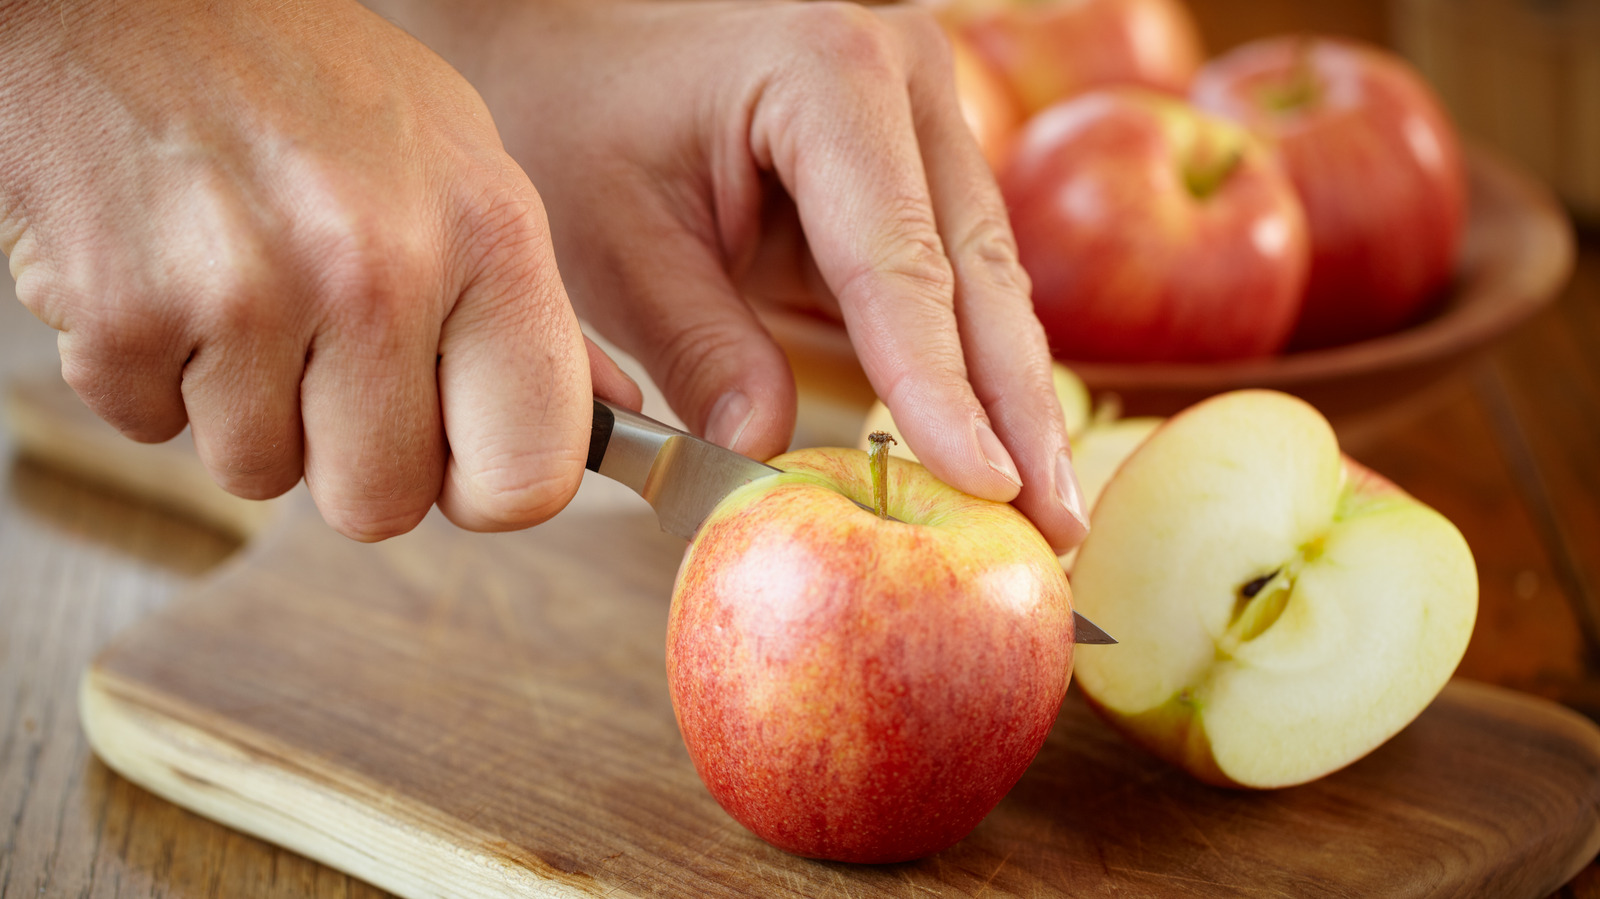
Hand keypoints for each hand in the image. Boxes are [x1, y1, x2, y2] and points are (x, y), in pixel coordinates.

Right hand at [0, 0, 640, 539]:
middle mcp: (380, 272)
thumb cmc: (308, 84)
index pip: (529, 477)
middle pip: (381, 505)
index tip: (454, 455)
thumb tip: (608, 408)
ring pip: (260, 477)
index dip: (483, 487)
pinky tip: (172, 278)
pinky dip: (152, 376)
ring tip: (243, 291)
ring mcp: (248, 295)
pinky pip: (149, 430)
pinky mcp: (125, 314)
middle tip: (323, 356)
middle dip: (347, 453)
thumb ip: (531, 307)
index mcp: (488, 238)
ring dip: (245, 410)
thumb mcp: (459, 164)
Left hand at [387, 0, 1090, 549]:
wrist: (576, 32)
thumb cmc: (580, 113)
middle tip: (1056, 527)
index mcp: (827, 71)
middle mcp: (905, 77)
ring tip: (1048, 509)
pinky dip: (976, 362)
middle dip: (1017, 410)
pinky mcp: (918, 157)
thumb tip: (771, 456)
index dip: (941, 387)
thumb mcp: (615, 238)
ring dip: (1013, 396)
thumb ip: (697, 347)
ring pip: (990, 276)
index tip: (982, 485)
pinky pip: (961, 271)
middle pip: (981, 270)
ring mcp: (924, 112)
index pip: (899, 262)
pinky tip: (1000, 445)